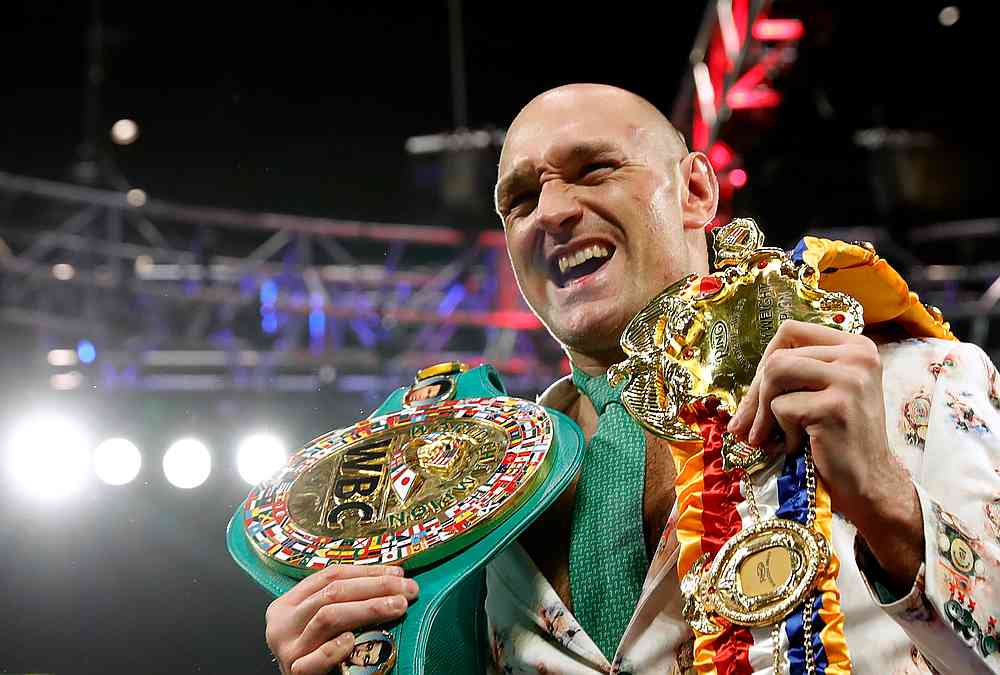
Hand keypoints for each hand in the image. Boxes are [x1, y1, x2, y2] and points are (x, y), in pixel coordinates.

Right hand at [265, 564, 418, 674]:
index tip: (398, 573)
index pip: (330, 575)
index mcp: (289, 603)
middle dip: (375, 586)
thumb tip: (393, 579)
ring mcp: (288, 648)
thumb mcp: (325, 623)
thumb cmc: (320, 653)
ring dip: (368, 608)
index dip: (367, 571)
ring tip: (398, 606)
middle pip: (332, 593)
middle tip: (407, 589)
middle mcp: (283, 622)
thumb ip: (345, 602)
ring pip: (328, 617)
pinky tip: (353, 640)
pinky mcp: (295, 673)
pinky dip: (335, 648)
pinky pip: (314, 659)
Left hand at [725, 321, 921, 588]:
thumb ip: (793, 373)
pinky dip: (780, 432)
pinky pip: (782, 407)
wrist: (870, 483)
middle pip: (778, 355)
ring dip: (763, 411)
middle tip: (747, 426)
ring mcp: (850, 379)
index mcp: (855, 345)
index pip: (791, 331)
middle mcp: (859, 355)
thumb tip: (738, 384)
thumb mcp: (823, 393)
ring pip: (775, 373)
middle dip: (755, 394)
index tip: (760, 392)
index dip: (766, 359)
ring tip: (770, 435)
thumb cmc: (839, 439)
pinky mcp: (836, 406)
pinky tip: (798, 446)